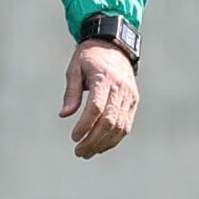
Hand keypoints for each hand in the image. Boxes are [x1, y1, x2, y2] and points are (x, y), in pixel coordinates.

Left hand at [62, 36, 138, 157]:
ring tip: (87, 152)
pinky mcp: (134, 101)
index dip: (85, 125)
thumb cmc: (90, 57)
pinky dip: (114, 139)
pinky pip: (126, 125)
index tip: (74, 137)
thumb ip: (71, 92)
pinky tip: (101, 146)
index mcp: (104, 78)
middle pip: (109, 121)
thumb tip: (65, 115)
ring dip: (103, 143)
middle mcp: (120, 88)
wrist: (115, 46)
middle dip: (93, 140)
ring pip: (119, 127)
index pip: (96, 108)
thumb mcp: (74, 69)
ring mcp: (130, 96)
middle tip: (79, 152)